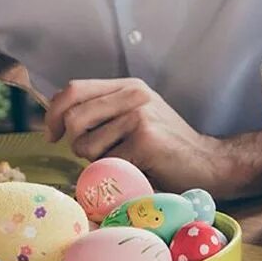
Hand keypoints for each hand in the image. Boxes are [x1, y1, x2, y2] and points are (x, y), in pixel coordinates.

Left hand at [44, 77, 213, 186]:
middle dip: (74, 143)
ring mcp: (140, 116)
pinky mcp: (145, 140)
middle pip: (74, 117)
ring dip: (95, 162)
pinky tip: (136, 170)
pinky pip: (105, 163)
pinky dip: (114, 174)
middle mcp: (134, 95)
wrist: (208, 163)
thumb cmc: (167, 146)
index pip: (73, 89)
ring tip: (122, 162)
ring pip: (85, 145)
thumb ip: (105, 111)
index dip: (53, 113)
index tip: (52, 134)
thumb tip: (58, 118)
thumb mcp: (137, 116)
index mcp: (129, 86)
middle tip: (93, 156)